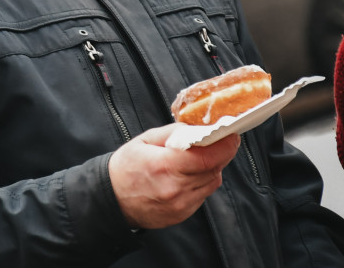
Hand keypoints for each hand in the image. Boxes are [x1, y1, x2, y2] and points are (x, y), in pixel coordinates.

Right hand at [108, 125, 240, 229]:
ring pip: (211, 182)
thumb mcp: (145, 139)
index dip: (225, 145)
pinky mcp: (182, 214)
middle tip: (218, 141)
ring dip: (211, 168)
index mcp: (165, 165)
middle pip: (213, 169)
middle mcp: (175, 188)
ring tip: (199, 158)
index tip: (231, 135)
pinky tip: (189, 175)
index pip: (207, 157)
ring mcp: (180, 205)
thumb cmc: (126, 167)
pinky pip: (203, 195)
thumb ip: (174, 132)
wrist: (112, 199)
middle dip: (220, 153)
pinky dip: (202, 182)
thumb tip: (198, 129)